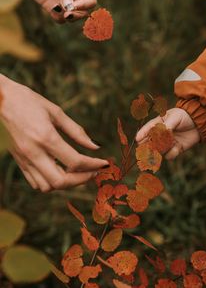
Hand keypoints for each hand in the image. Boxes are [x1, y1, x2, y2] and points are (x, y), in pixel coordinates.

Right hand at [0, 75, 107, 191]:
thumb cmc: (28, 101)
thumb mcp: (55, 111)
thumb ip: (76, 131)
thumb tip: (95, 147)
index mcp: (45, 137)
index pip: (75, 161)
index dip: (93, 165)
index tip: (104, 164)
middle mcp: (34, 152)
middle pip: (61, 181)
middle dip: (82, 180)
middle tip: (93, 172)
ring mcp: (25, 159)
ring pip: (48, 186)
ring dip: (66, 183)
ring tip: (77, 172)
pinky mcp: (19, 162)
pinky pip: (36, 182)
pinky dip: (52, 183)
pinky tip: (60, 171)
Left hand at [26, 0, 96, 22]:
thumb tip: (69, 9)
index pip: (90, 1)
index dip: (85, 6)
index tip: (73, 6)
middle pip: (83, 13)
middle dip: (76, 15)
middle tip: (67, 15)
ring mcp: (64, 3)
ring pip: (72, 18)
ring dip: (66, 17)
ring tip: (57, 9)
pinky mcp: (53, 8)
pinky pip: (60, 19)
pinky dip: (57, 17)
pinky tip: (52, 9)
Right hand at [136, 108, 200, 159]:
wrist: (199, 122)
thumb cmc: (184, 116)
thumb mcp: (174, 117)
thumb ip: (166, 126)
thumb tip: (160, 134)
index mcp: (157, 124)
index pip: (146, 130)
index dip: (141, 135)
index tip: (138, 140)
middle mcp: (159, 135)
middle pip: (148, 144)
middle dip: (148, 147)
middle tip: (148, 148)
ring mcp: (166, 143)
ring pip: (158, 151)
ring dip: (163, 149)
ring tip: (171, 142)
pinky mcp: (174, 150)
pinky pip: (169, 156)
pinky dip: (173, 153)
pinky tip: (178, 147)